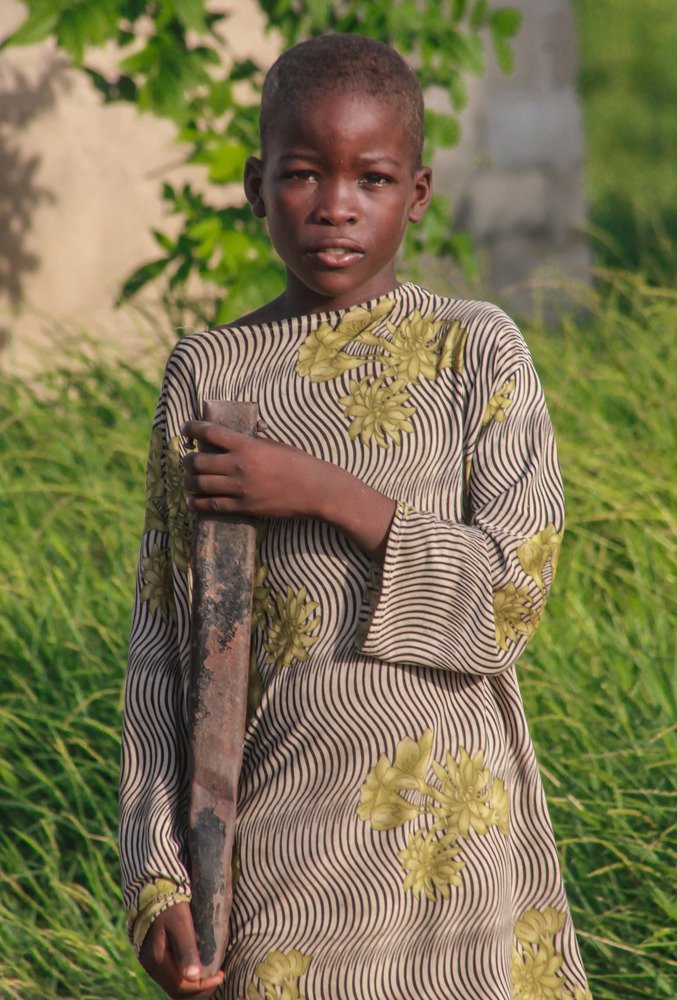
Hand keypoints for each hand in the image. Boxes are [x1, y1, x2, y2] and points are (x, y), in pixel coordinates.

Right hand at [139, 903, 224, 998]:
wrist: (154, 891)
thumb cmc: (170, 904)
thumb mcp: (181, 923)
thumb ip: (186, 949)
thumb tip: (194, 976)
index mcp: (157, 959)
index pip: (181, 987)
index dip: (203, 985)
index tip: (221, 974)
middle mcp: (152, 966)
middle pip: (177, 991)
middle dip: (200, 988)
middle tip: (218, 976)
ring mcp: (152, 964)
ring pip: (174, 986)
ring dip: (194, 985)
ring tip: (211, 974)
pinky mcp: (155, 959)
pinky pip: (172, 977)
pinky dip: (187, 978)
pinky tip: (198, 968)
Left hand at [182, 420, 325, 519]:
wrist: (314, 489)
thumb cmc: (297, 463)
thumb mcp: (273, 445)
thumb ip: (250, 443)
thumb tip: (231, 441)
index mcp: (247, 446)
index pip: (210, 433)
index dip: (192, 429)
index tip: (185, 429)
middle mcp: (239, 466)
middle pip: (199, 462)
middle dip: (187, 461)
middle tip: (187, 460)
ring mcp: (240, 488)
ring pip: (201, 485)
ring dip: (189, 482)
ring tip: (188, 480)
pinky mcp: (244, 507)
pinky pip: (213, 506)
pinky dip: (198, 503)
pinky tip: (192, 500)